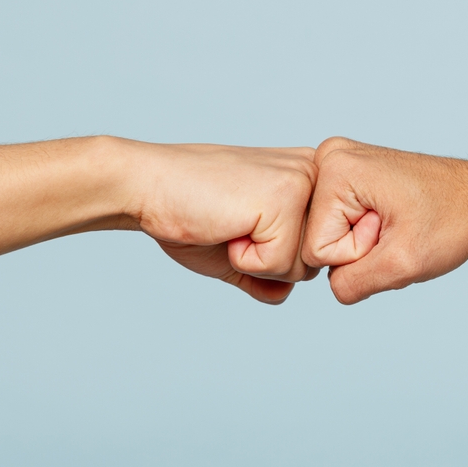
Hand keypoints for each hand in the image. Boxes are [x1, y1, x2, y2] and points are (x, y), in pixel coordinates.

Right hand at [125, 140, 318, 303]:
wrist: (147, 186)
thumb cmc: (190, 211)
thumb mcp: (241, 248)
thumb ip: (271, 272)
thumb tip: (285, 293)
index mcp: (310, 178)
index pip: (320, 252)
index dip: (275, 256)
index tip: (241, 223)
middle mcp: (315, 173)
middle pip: (317, 263)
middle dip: (270, 262)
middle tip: (233, 225)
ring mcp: (302, 184)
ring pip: (304, 268)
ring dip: (257, 263)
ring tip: (230, 224)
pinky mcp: (284, 199)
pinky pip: (280, 265)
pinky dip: (245, 261)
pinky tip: (227, 226)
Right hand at [302, 137, 467, 303]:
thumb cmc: (453, 220)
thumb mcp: (403, 264)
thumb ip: (353, 284)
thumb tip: (331, 288)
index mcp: (335, 169)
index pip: (316, 248)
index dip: (358, 253)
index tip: (392, 230)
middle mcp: (330, 158)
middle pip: (317, 239)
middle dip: (359, 249)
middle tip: (397, 228)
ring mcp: (338, 165)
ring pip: (329, 236)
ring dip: (365, 244)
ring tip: (398, 224)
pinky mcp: (348, 177)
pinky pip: (340, 227)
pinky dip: (368, 234)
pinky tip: (393, 221)